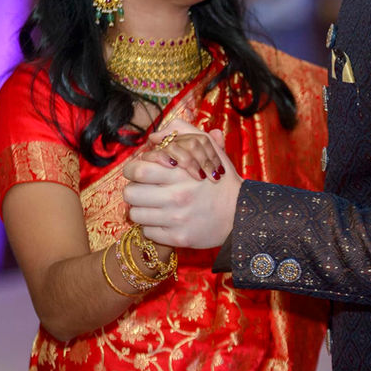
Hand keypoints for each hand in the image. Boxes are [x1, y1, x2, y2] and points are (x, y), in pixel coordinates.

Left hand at [123, 132, 241, 248]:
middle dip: (134, 189)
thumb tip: (154, 136)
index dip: (133, 169)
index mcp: (181, 172)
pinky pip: (148, 232)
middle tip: (144, 190)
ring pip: (136, 214)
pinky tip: (164, 220)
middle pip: (130, 193)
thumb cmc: (219, 179)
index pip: (137, 169)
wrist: (240, 212)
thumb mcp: (207, 147)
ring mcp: (177, 219)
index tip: (141, 172)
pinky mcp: (178, 238)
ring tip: (154, 205)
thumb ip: (182, 132)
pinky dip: (153, 226)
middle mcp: (177, 196)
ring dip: (142, 209)